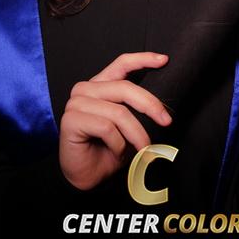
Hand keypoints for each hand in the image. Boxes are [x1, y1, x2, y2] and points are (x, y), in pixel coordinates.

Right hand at [59, 52, 171, 190]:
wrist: (89, 179)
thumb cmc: (109, 150)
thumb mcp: (129, 124)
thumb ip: (137, 107)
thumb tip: (162, 104)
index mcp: (100, 85)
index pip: (121, 63)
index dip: (143, 59)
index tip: (164, 60)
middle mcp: (86, 89)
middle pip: (125, 88)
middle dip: (150, 105)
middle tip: (167, 121)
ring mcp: (76, 103)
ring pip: (119, 113)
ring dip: (136, 135)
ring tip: (141, 149)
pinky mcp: (71, 120)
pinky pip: (107, 128)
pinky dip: (118, 144)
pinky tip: (116, 151)